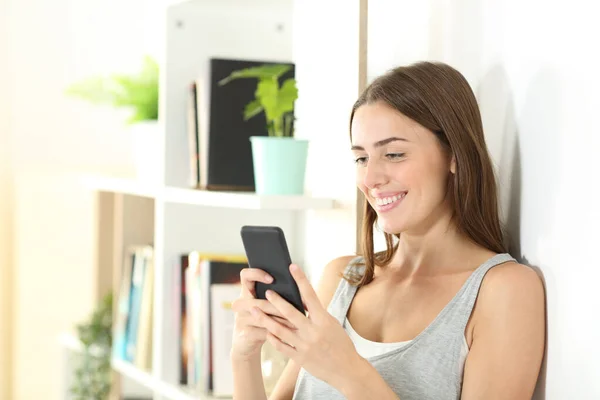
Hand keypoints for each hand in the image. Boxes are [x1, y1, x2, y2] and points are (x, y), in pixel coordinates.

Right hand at [230, 268, 295, 361]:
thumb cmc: (263, 320)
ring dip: (281, 318)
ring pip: (263, 316)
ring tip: (297, 318)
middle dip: (277, 305)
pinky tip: (291, 331)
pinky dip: (279, 331)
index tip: (272, 279)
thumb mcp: (266, 306)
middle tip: (293, 305)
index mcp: (246, 292)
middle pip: (258, 301)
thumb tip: (299, 289)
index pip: (246, 275)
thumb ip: (276, 295)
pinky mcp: (244, 333)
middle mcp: (240, 303)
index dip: (257, 274)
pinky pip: (264, 330)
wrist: (247, 344)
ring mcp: (241, 318)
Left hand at [250, 264, 361, 387]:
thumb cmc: (341, 344)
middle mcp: (313, 332)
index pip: (310, 295)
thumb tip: (303, 299)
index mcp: (324, 320)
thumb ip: (317, 313)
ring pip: (280, 330)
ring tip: (255, 310)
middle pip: (290, 313)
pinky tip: (265, 330)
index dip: (301, 279)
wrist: (347, 370)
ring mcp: (305, 346)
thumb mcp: (332, 324)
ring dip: (265, 319)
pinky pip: (281, 346)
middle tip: (267, 292)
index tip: (292, 267)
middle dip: (276, 301)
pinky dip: (272, 338)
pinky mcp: (299, 358)